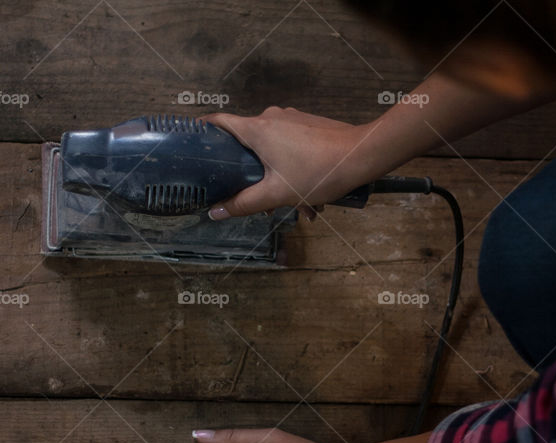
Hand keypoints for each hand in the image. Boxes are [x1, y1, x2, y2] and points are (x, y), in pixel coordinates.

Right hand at [200, 108, 372, 220]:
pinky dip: (297, 171)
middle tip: (260, 200)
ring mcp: (292, 120)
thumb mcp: (277, 193)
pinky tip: (313, 196)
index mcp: (257, 129)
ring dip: (282, 180)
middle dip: (254, 176)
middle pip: (248, 144)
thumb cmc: (319, 171)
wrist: (362, 156)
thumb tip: (216, 211)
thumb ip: (244, 203)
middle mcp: (272, 118)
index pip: (218, 121)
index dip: (202, 131)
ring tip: (299, 207)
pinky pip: (293, 148)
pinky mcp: (310, 126)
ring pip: (274, 152)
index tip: (192, 144)